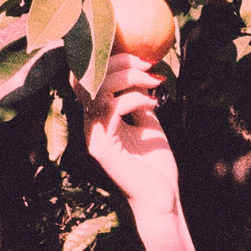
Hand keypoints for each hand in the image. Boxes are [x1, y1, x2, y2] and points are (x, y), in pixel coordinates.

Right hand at [71, 53, 178, 222]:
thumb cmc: (155, 163)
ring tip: (153, 81)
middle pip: (90, 77)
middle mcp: (91, 125)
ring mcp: (94, 136)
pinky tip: (153, 103)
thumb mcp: (149, 122)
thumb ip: (140, 99)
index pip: (90, 78)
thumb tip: (143, 71)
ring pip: (98, 89)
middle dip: (120, 62)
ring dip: (129, 77)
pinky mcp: (102, 147)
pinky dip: (134, 98)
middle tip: (147, 62)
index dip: (108, 58)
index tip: (139, 53)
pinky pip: (112, 109)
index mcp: (100, 117)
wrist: (161, 197)